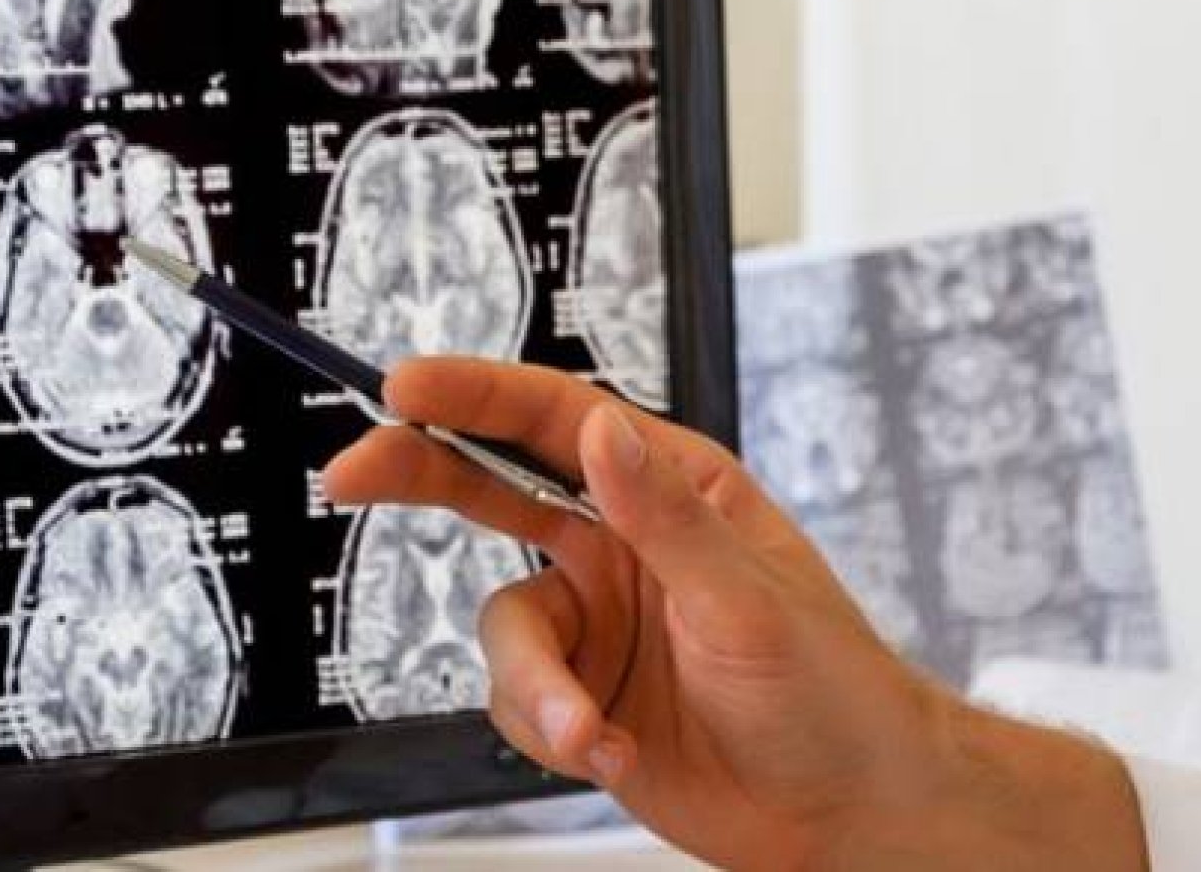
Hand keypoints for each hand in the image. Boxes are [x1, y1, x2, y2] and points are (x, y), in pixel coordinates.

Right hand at [323, 358, 1147, 871]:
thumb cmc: (831, 689)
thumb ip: (661, 515)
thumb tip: (599, 434)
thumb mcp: (746, 596)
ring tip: (589, 729)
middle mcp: (620, 545)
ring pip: (503, 630)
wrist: (846, 814)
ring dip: (534, 684)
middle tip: (353, 474)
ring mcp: (597, 623)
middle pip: (492, 488)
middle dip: (419, 477)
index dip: (475, 395)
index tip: (406, 386)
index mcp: (669, 488)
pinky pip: (519, 702)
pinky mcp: (581, 696)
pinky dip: (552, 730)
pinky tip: (615, 753)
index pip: (556, 421)